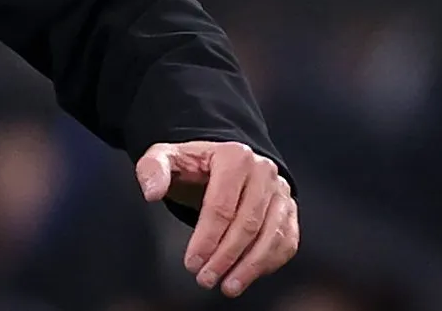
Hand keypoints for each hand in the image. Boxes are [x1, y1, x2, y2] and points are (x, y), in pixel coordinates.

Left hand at [137, 140, 298, 297]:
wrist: (218, 164)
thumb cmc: (192, 165)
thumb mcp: (164, 157)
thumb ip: (151, 169)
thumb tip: (151, 192)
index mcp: (234, 156)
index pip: (221, 205)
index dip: (206, 238)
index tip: (192, 262)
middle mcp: (264, 172)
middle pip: (247, 224)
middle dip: (225, 257)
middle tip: (206, 278)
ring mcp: (281, 192)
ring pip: (271, 236)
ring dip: (250, 267)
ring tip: (228, 285)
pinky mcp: (289, 210)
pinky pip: (285, 241)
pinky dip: (268, 263)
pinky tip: (248, 275)